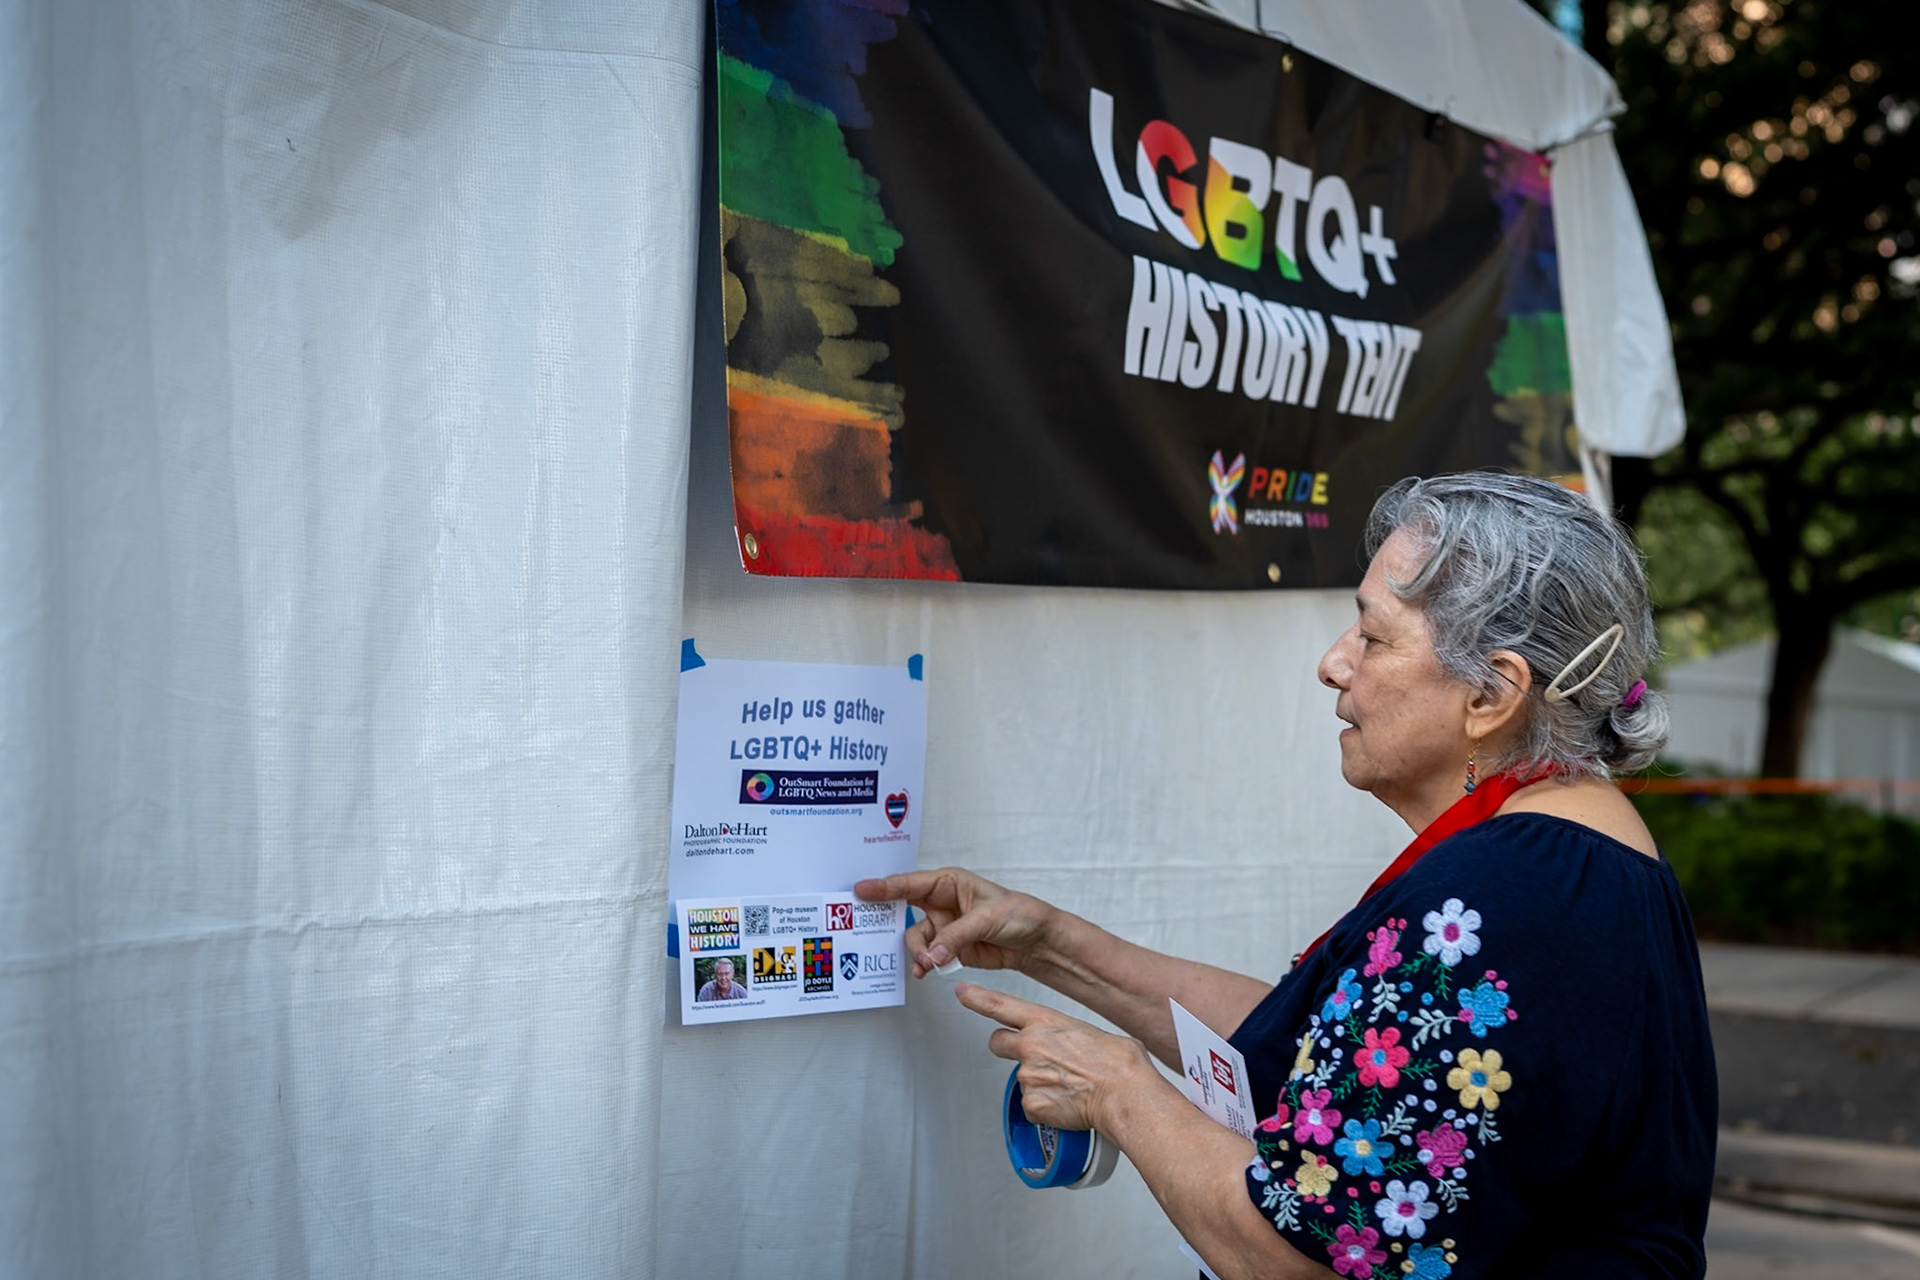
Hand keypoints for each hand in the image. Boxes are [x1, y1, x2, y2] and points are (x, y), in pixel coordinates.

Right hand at [854, 867, 1056, 978]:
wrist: (1036, 941)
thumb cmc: (1018, 914)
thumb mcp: (988, 919)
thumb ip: (957, 935)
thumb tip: (934, 953)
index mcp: (949, 883)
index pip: (910, 884)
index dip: (884, 887)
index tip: (861, 890)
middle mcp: (941, 903)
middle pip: (904, 911)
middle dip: (891, 922)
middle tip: (874, 931)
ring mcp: (944, 927)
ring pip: (915, 939)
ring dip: (918, 952)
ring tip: (927, 963)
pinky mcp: (949, 948)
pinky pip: (928, 956)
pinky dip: (924, 964)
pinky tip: (925, 972)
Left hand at [956, 982, 1156, 1134]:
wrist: (1124, 1093)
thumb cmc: (1119, 1063)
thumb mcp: (1092, 1032)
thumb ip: (1069, 1036)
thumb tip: (1074, 1047)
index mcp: (1046, 1022)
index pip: (999, 1005)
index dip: (976, 998)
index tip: (963, 992)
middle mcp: (1030, 1046)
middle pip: (998, 1043)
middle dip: (1008, 1048)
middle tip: (1031, 1058)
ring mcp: (1028, 1076)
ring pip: (1022, 1080)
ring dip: (1039, 1083)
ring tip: (1069, 1086)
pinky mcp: (1031, 1104)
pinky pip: (1032, 1107)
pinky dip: (1046, 1108)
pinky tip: (1067, 1104)